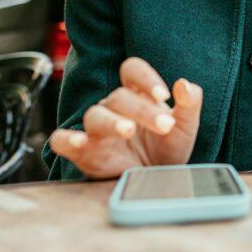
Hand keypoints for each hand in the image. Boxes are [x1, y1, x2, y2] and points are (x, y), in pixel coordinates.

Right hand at [48, 57, 202, 179]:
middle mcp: (114, 107)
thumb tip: (184, 84)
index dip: (145, 77)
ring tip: (129, 130)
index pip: (132, 70)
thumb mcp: (185, 127)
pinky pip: (62, 140)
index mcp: (137, 94)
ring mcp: (96, 129)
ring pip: (95, 114)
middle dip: (143, 110)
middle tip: (164, 126)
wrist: (156, 181)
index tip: (164, 94)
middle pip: (119, 96)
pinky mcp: (82, 151)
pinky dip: (67, 139)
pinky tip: (80, 142)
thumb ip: (190, 104)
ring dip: (112, 122)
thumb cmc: (167, 148)